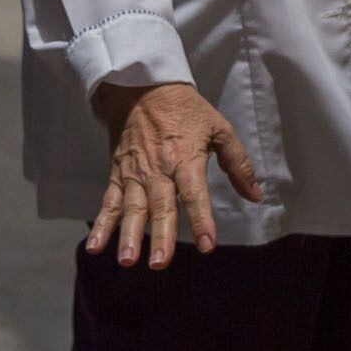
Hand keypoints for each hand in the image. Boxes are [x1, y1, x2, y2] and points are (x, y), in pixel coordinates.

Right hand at [92, 81, 262, 266]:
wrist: (142, 87)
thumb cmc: (186, 110)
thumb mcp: (219, 128)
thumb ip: (238, 163)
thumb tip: (255, 195)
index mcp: (185, 158)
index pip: (194, 193)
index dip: (202, 219)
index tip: (207, 244)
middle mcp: (158, 169)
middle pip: (160, 207)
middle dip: (160, 236)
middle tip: (160, 263)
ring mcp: (135, 173)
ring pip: (132, 208)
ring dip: (128, 236)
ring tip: (127, 260)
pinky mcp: (118, 174)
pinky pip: (109, 202)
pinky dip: (101, 225)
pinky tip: (95, 246)